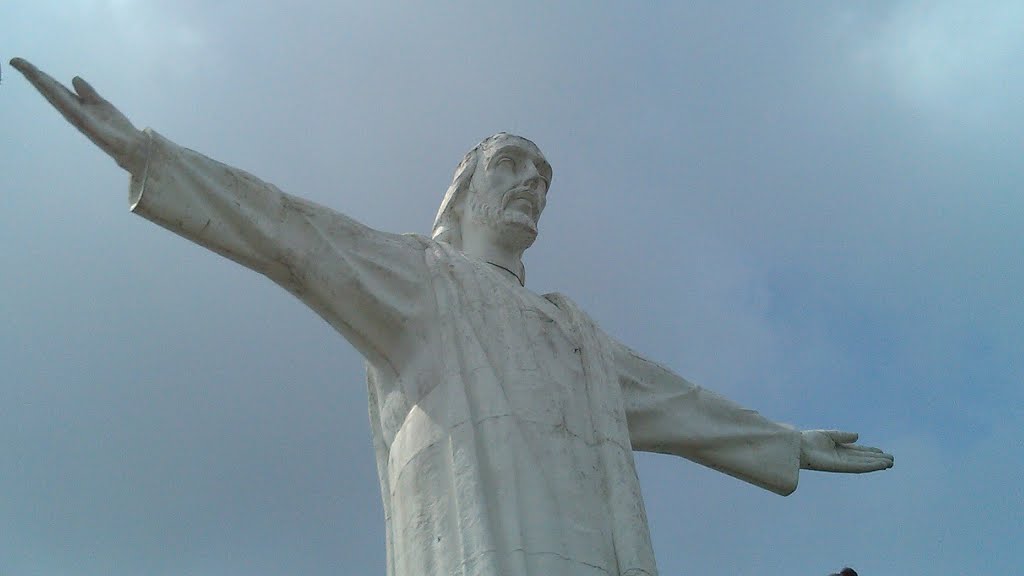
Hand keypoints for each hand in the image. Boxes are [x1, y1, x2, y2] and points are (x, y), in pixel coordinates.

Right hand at [10, 57, 146, 173]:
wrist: (133, 146)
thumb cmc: (117, 128)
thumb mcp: (101, 105)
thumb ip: (88, 93)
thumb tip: (74, 79)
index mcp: (76, 106)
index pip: (54, 87)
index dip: (38, 75)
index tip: (20, 62)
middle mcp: (73, 112)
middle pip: (50, 90)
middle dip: (33, 76)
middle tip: (16, 61)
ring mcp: (79, 119)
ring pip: (57, 97)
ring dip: (42, 84)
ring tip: (27, 69)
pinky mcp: (88, 125)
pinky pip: (72, 109)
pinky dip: (62, 98)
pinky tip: (52, 87)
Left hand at [800, 430, 893, 472]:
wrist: (798, 447)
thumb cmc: (809, 440)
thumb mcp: (829, 435)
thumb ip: (843, 436)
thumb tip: (857, 436)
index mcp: (839, 449)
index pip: (858, 451)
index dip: (870, 452)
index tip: (882, 452)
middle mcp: (842, 457)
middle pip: (863, 458)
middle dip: (877, 459)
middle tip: (891, 460)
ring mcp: (841, 463)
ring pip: (863, 464)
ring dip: (876, 464)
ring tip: (890, 463)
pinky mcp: (839, 467)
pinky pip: (857, 466)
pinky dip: (868, 466)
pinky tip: (879, 465)